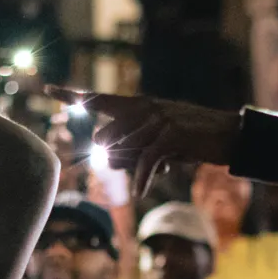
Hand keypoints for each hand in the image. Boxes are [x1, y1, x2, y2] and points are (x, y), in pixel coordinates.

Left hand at [45, 86, 241, 198]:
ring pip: (121, 152)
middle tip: (146, 164)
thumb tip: (105, 161)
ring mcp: (156, 118)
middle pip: (104, 139)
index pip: (99, 99)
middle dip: (117, 160)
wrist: (229, 135)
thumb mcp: (159, 141)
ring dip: (134, 168)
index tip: (48, 88)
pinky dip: (142, 179)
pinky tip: (141, 191)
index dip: (72, 94)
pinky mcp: (169, 134)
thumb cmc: (192, 140)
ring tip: (162, 164)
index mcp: (138, 104)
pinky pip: (144, 162)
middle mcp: (143, 107)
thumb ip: (132, 145)